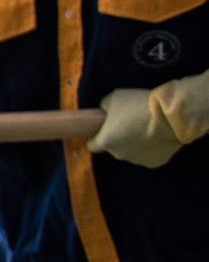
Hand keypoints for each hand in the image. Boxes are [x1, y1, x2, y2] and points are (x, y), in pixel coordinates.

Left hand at [89, 75, 208, 168]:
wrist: (170, 117)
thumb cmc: (138, 105)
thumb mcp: (113, 98)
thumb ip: (104, 108)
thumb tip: (104, 112)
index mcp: (105, 141)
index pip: (92, 145)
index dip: (97, 136)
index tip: (104, 128)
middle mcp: (118, 155)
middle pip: (114, 148)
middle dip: (119, 138)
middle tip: (131, 123)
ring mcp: (137, 160)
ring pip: (132, 152)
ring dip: (136, 143)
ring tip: (148, 128)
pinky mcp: (155, 163)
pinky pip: (149, 155)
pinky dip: (152, 148)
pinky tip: (158, 136)